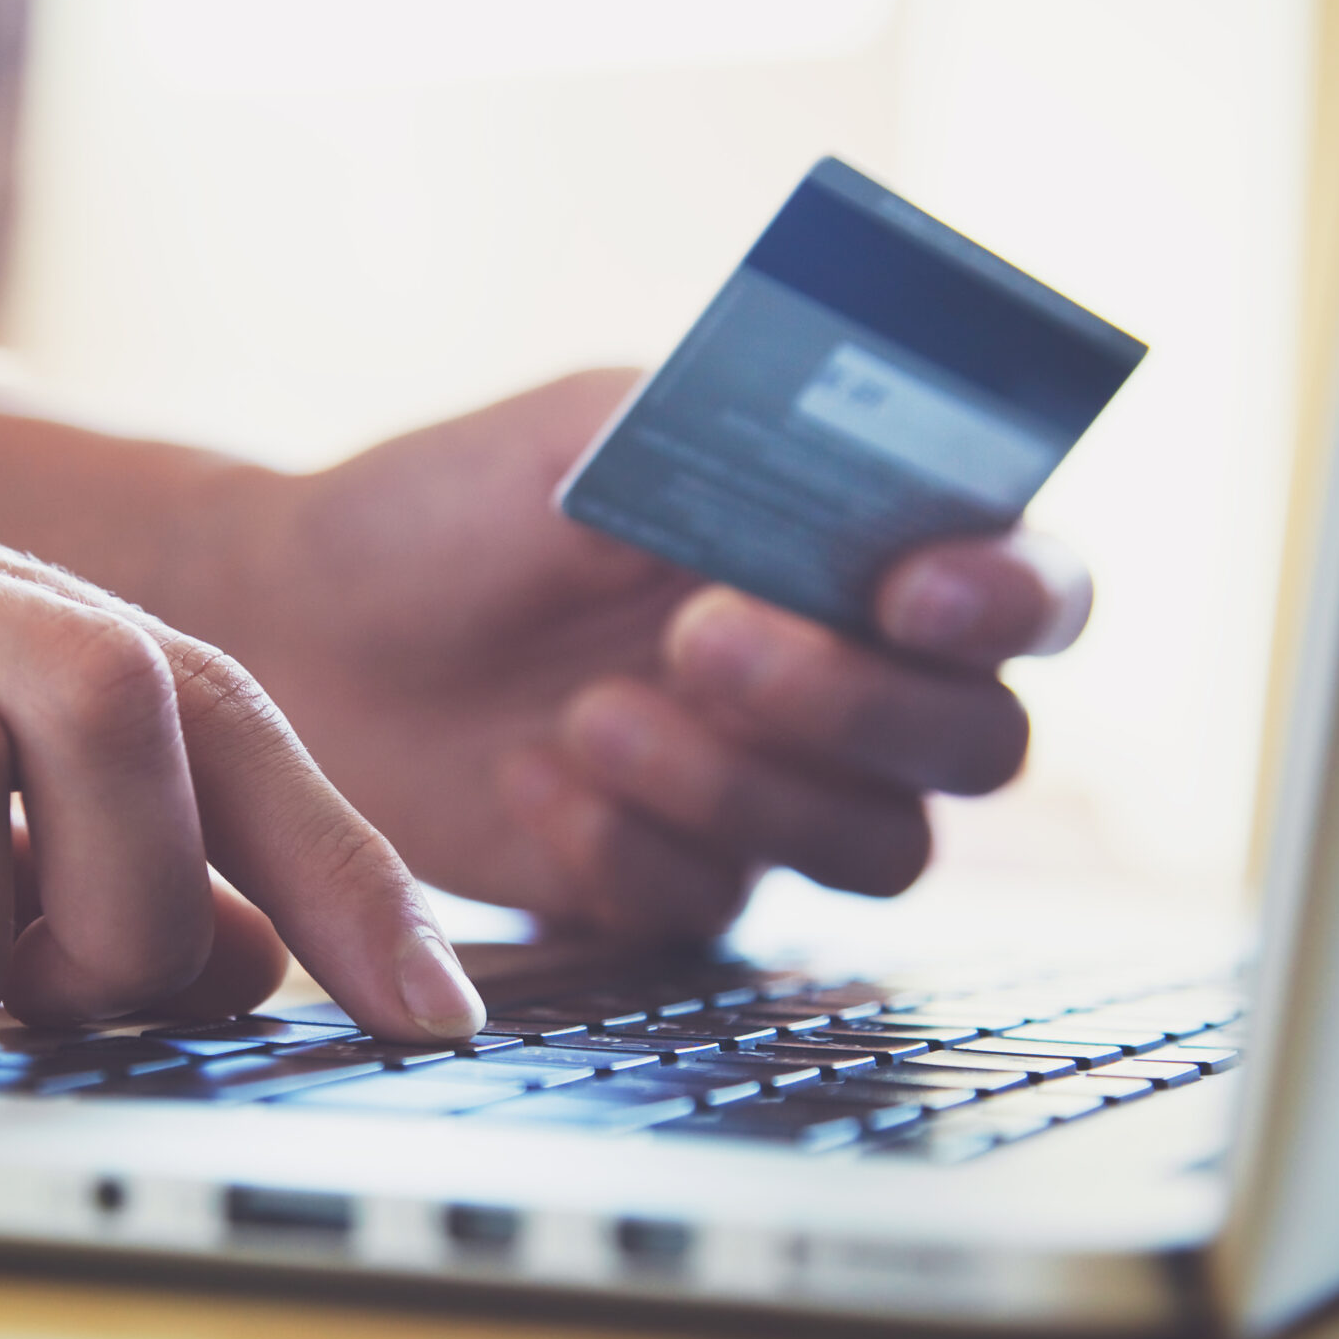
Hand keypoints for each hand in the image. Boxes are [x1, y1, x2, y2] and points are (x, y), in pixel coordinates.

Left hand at [196, 372, 1091, 941]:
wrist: (308, 623)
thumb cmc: (458, 503)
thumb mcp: (592, 429)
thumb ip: (733, 437)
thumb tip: (853, 453)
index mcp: (862, 549)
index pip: (1030, 587)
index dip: (1014, 598)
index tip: (912, 588)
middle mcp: (851, 684)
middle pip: (979, 744)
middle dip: (853, 700)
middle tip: (698, 639)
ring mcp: (774, 796)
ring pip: (877, 848)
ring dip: (741, 787)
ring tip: (588, 714)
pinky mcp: (681, 886)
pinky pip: (720, 909)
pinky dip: (627, 847)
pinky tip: (531, 774)